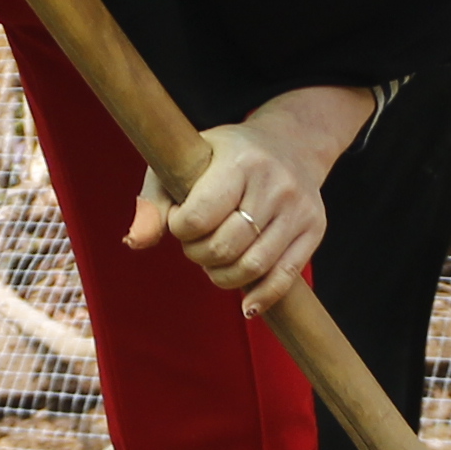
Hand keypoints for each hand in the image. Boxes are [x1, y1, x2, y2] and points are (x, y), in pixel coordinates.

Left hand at [124, 86, 364, 305]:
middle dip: (198, 254)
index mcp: (239, 161)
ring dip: (222, 276)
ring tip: (215, 260)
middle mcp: (275, 183)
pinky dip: (262, 298)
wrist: (290, 143)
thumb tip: (135, 242)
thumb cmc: (222, 157)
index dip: (179, 228)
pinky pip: (286, 278)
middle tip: (197, 242)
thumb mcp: (184, 163)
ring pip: (252, 268)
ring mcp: (299, 207)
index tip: (180, 219)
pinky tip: (247, 306)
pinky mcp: (315, 228)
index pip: (198, 217)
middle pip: (224, 247)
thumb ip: (153, 201)